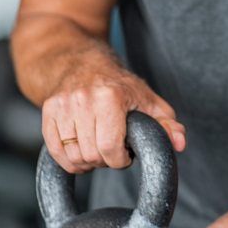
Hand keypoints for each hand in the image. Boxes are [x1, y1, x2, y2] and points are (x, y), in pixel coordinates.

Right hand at [41, 57, 185, 172]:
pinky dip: (68, 160)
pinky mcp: (48, 111)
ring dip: (87, 161)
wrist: (84, 65)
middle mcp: (84, 99)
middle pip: (92, 155)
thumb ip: (167, 125)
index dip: (121, 159)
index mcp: (111, 96)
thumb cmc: (122, 88)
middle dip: (105, 161)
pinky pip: (55, 151)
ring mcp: (63, 105)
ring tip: (98, 148)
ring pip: (73, 156)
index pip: (111, 147)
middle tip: (112, 150)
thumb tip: (179, 144)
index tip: (126, 155)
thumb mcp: (150, 102)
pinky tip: (81, 151)